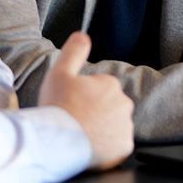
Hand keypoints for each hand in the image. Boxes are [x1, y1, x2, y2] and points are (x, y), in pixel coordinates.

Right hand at [38, 32, 133, 169]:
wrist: (56, 141)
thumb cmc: (57, 107)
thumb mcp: (59, 73)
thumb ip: (73, 52)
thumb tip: (82, 35)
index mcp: (111, 84)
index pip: (100, 90)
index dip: (83, 98)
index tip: (72, 105)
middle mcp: (124, 104)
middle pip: (109, 108)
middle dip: (96, 113)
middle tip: (76, 121)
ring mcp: (125, 126)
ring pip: (114, 126)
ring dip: (102, 129)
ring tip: (81, 135)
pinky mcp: (124, 146)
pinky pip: (117, 145)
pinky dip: (107, 147)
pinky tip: (91, 146)